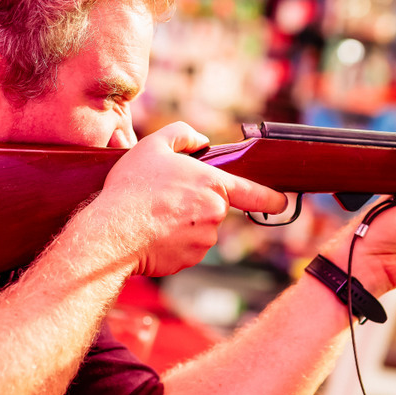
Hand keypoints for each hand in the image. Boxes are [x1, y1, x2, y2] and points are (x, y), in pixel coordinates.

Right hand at [99, 122, 286, 276]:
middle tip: (163, 200)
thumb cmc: (133, 188)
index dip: (271, 198)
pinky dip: (172, 243)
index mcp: (213, 184)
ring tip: (152, 217)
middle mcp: (215, 214)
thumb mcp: (154, 145)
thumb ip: (182, 134)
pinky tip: (152, 235)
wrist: (113, 231)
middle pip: (213, 209)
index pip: (254, 193)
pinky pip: (186, 249)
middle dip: (194, 206)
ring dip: (182, 225)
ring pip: (199, 231)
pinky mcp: (189, 260)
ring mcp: (204, 240)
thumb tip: (201, 141)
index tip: (281, 202)